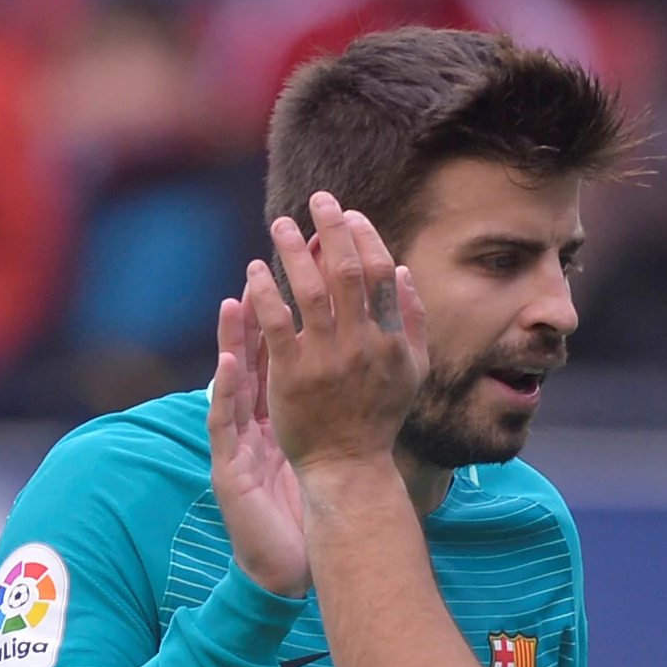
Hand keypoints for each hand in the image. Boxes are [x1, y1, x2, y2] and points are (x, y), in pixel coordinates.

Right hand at [206, 292, 310, 598]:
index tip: (301, 279)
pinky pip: (224, 425)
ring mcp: (237, 445)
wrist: (285, 567)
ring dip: (230, 343)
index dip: (286, 319)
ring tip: (233, 302)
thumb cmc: (302, 511)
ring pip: (232, 384)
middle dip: (254, 316)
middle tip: (259, 272)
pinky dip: (224, 393)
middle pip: (252, 361)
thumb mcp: (316, 451)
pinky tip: (226, 364)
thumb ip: (326, 411)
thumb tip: (353, 371)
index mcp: (276, 417)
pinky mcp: (228, 469)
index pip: (280, 360)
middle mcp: (253, 425)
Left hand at [251, 195, 428, 478]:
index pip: (381, 272)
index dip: (365, 237)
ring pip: (310, 291)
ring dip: (295, 251)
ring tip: (281, 225)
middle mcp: (362, 344)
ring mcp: (327, 360)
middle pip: (347, 272)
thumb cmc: (378, 417)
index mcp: (392, 338)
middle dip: (333, 229)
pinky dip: (265, 292)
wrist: (347, 466)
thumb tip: (403, 270)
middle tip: (317, 200)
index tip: (349, 215)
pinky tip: (253, 271)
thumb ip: (413, 319)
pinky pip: (277, 323)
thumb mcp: (411, 370)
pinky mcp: (293, 376)